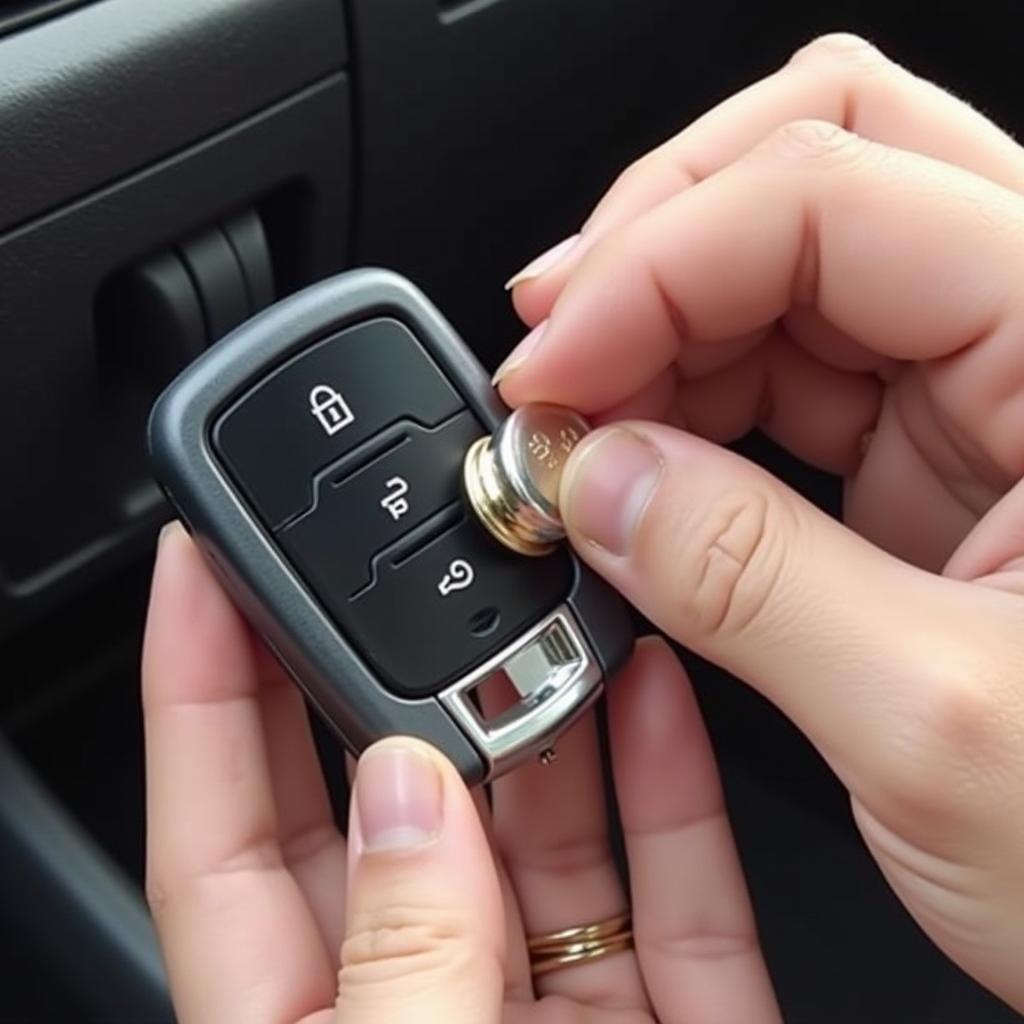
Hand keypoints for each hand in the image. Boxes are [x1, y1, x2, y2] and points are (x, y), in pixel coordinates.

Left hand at [142, 523, 779, 1022]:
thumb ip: (403, 962)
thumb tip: (409, 800)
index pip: (220, 833)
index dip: (201, 688)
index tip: (204, 564)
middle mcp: (423, 1008)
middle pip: (386, 798)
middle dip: (395, 662)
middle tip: (404, 546)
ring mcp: (549, 1011)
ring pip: (537, 822)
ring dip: (549, 705)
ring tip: (555, 598)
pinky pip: (672, 885)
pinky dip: (667, 786)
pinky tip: (659, 692)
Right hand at [497, 33, 1023, 1011]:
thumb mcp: (942, 729)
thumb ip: (748, 583)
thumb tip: (598, 480)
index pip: (832, 193)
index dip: (655, 263)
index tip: (548, 370)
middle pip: (819, 171)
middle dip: (654, 249)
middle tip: (555, 350)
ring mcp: (988, 390)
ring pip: (787, 269)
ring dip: (657, 332)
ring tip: (578, 428)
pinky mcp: (935, 457)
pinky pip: (785, 373)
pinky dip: (686, 401)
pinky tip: (635, 463)